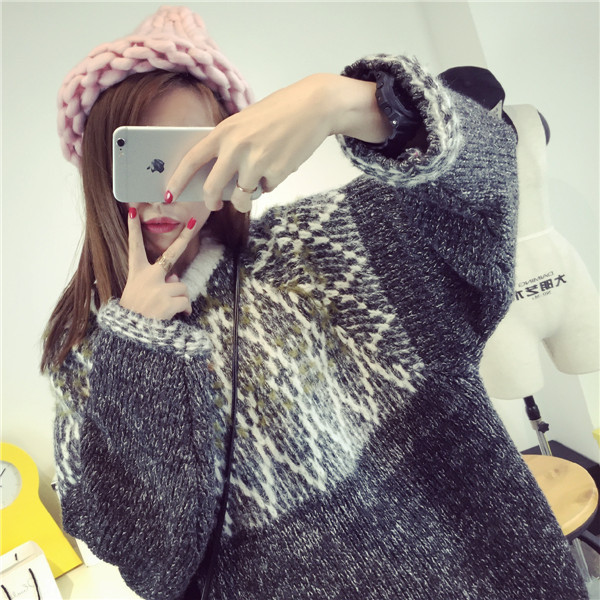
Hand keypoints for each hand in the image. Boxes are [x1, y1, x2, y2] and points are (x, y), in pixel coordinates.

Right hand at [119, 208, 197, 319]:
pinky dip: (185, 310)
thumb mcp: (140, 294)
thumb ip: (158, 281)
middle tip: (193, 221)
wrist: (132, 337)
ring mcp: (158, 287)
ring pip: (182, 287)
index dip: (133, 228)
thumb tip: (176, 278)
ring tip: (166, 310)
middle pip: (171, 254)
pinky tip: (175, 317)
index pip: (134, 246)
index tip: (133, 209)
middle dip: (184, 236)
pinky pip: (186, 301)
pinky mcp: (168, 300)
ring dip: (180, 299)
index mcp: (137, 273)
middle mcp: (148, 276)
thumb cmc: (136, 315)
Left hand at [166, 74, 391, 212]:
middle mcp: (236, 149)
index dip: (178, 179)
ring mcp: (256, 163)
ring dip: (246, 197)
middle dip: (211, 201)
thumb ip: (228, 145)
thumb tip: (216, 177)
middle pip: (212, 188)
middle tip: (215, 204)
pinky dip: (270, 183)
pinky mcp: (276, 173)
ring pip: (241, 197)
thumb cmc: (278, 113)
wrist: (314, 107)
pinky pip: (266, 190)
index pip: (192, 159)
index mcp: (224, 132)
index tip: (169, 194)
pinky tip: (280, 163)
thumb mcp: (245, 121)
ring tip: (256, 183)